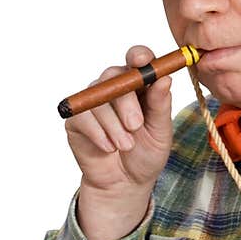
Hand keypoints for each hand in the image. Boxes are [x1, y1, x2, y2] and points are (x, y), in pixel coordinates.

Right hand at [65, 45, 173, 239]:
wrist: (126, 184)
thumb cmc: (146, 153)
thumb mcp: (161, 131)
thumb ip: (160, 105)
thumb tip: (164, 79)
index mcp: (140, 85)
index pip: (137, 60)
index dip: (139, 56)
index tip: (141, 61)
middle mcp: (115, 88)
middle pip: (114, 76)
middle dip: (126, 102)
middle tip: (135, 126)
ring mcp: (94, 102)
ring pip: (99, 99)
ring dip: (114, 125)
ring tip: (125, 145)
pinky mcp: (77, 119)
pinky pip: (83, 116)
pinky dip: (98, 133)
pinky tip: (108, 148)